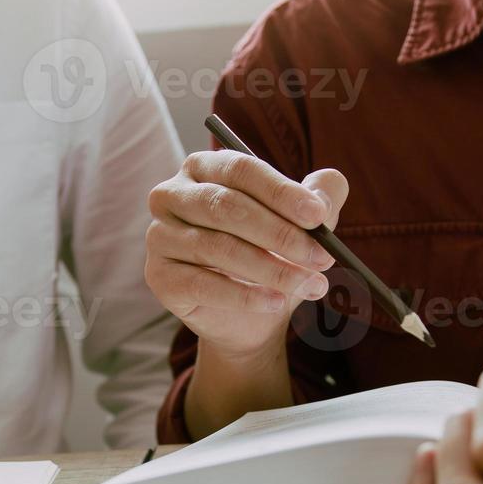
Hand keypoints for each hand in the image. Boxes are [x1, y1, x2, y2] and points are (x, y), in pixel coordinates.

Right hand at [145, 151, 347, 358]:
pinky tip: (275, 302)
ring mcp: (159, 236)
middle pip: (226, 207)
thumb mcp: (302, 223)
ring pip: (217, 248)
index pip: (241, 170)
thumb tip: (323, 197)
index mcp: (204, 167)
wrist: (248, 316)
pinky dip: (244, 296)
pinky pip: (202, 284)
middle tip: (321, 256)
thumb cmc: (271, 255)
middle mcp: (172, 195)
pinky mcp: (159, 276)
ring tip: (310, 285)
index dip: (281, 192)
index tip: (317, 215)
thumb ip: (320, 197)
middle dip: (280, 234)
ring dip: (271, 269)